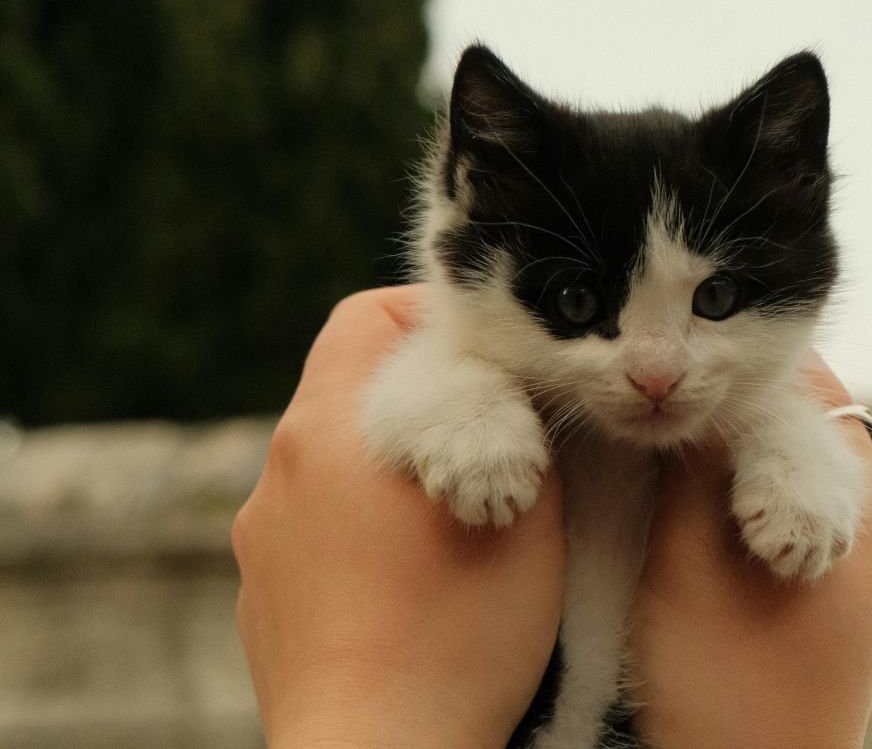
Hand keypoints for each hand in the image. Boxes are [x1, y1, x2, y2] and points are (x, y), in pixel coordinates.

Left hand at [232, 287, 564, 746]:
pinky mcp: (262, 592)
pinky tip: (408, 576)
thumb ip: (520, 424)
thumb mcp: (528, 511)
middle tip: (488, 433)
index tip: (488, 355)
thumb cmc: (460, 637)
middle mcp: (280, 470)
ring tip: (455, 514)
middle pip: (348, 386)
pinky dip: (359, 525)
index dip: (431, 315)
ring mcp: (263, 535)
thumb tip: (518, 388)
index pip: (366, 315)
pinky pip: (314, 524)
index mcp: (334, 428)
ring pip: (333, 460)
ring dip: (391, 463)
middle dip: (420, 395)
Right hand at [630, 356, 871, 747]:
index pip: (810, 387)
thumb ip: (695, 467)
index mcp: (861, 506)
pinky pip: (797, 504)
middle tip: (666, 390)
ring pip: (799, 461)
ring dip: (741, 442)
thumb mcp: (688, 564)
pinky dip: (750, 486)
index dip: (738, 361)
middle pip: (809, 420)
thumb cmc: (722, 691)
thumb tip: (690, 388)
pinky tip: (699, 500)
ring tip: (674, 437)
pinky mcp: (843, 588)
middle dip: (738, 399)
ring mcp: (866, 558)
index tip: (676, 356)